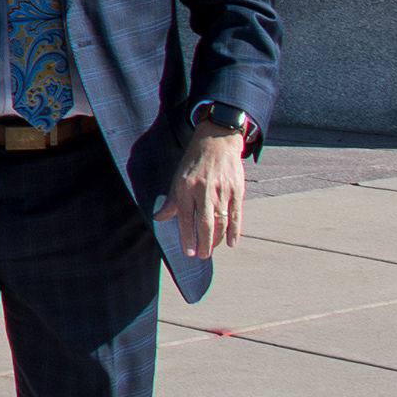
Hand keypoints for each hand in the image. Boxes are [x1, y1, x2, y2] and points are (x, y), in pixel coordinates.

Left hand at [168, 123, 249, 255]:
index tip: (187, 252)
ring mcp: (222, 191)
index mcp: (186, 187)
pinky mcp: (237, 190)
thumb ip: (172, 200)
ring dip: (216, 240)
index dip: (186, 237)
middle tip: (201, 256)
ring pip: (221, 222)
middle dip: (203, 243)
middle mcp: (204, 190)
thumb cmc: (194, 161)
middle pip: (204, 224)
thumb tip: (159, 218)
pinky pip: (236, 216)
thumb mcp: (178, 177)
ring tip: (211, 249)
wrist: (217, 140)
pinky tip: (230, 243)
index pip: (184, 217)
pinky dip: (234, 232)